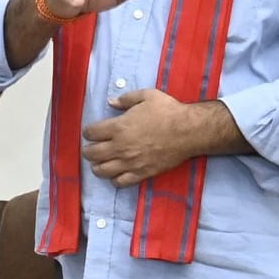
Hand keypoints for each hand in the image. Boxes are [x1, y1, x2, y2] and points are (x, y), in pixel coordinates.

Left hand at [81, 89, 197, 185]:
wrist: (189, 131)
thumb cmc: (169, 112)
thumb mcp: (148, 96)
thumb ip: (126, 99)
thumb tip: (110, 102)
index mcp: (118, 127)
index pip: (90, 133)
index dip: (89, 131)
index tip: (93, 132)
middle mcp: (120, 146)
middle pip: (91, 153)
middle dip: (88, 150)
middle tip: (93, 147)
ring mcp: (130, 162)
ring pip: (101, 170)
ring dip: (97, 166)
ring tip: (101, 162)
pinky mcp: (141, 172)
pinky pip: (120, 182)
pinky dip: (114, 179)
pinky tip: (117, 173)